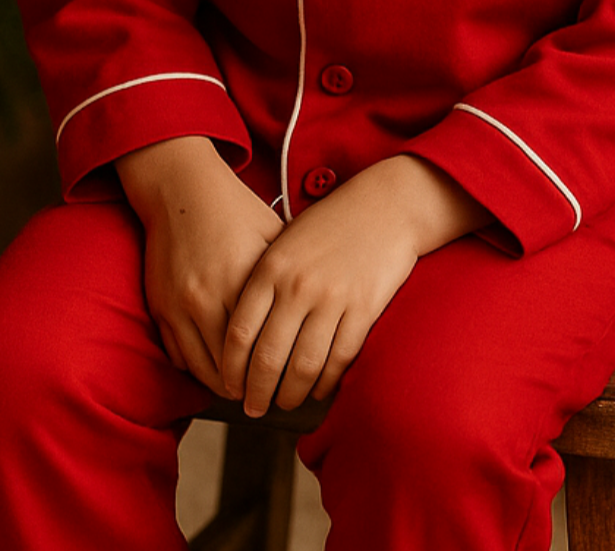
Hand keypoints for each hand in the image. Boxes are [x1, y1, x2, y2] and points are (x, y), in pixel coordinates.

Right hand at [117, 137, 281, 393]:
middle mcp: (208, 298)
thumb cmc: (236, 210)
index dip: (278, 374)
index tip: (291, 387)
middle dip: (251, 390)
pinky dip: (197, 370)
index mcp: (243, 281)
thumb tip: (322, 307)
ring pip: (203, 369)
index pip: (262, 347)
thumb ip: (292, 275)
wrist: (181, 189)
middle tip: (268, 401)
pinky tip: (216, 372)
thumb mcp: (273, 236)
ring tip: (244, 393)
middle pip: (231, 368)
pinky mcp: (160, 307)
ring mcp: (179, 306)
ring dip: (223, 387)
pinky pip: (178, 356)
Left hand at [221, 155, 488, 415]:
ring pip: (303, 366)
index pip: (239, 333)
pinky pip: (339, 359)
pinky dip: (326, 382)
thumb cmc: (331, 224)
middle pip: (267, 357)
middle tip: (252, 409)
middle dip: (255, 392)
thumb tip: (239, 333)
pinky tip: (318, 389)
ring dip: (290, 394)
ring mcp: (332, 298)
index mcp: (270, 267)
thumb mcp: (286, 240)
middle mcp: (297, 286)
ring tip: (284, 404)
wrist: (385, 205)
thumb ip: (263, 279)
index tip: (228, 386)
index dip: (230, 369)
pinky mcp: (363, 309)